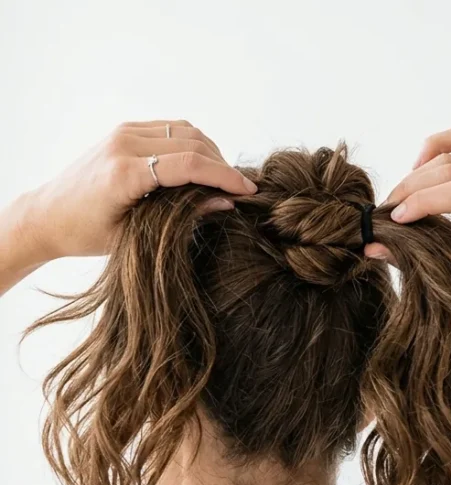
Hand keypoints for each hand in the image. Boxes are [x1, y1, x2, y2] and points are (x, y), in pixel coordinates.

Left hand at [26, 120, 257, 259]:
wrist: (47, 215)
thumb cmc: (84, 234)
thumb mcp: (136, 234)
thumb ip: (181, 215)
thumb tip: (223, 204)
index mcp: (125, 173)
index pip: (190, 163)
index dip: (225, 176)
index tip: (248, 191)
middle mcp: (124, 144)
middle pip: (192, 142)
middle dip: (222, 164)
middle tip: (240, 189)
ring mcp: (123, 132)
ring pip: (184, 130)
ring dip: (210, 151)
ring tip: (223, 178)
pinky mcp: (123, 131)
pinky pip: (170, 129)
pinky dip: (192, 143)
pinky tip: (201, 165)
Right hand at [365, 126, 450, 296]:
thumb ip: (415, 259)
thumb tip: (372, 248)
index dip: (420, 202)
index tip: (396, 218)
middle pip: (450, 171)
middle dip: (410, 188)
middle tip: (389, 209)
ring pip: (450, 156)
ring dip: (416, 175)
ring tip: (400, 197)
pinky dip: (434, 147)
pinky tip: (418, 166)